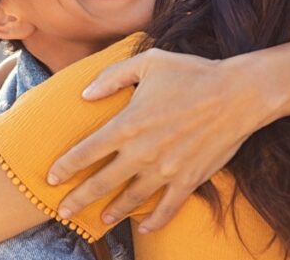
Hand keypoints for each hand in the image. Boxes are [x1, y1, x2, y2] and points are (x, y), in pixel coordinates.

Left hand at [47, 48, 272, 232]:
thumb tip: (85, 94)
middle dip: (78, 199)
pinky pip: (167, 208)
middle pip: (101, 182)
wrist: (238, 94)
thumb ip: (113, 77)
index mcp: (128, 124)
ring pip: (131, 199)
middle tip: (62, 212)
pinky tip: (144, 227)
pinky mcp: (189, 180)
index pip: (87, 151)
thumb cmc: (193, 73)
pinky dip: (154, 221)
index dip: (66, 167)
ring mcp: (166, 170)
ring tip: (99, 220)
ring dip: (112, 212)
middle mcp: (142, 152)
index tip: (51, 178)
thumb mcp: (149, 62)